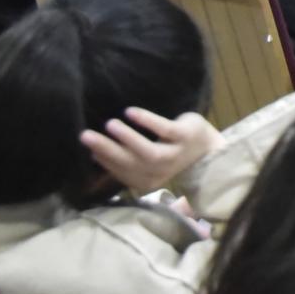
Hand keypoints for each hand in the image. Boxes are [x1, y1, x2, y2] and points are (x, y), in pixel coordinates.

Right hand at [80, 107, 222, 196]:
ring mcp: (174, 155)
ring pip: (148, 152)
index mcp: (148, 181)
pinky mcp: (184, 136)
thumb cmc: (171, 154)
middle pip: (130, 163)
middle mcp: (160, 172)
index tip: (88, 147)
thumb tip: (95, 157)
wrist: (209, 148)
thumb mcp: (149, 164)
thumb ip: (126, 163)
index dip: (104, 161)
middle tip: (85, 136)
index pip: (121, 172)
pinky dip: (147, 121)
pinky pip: (164, 129)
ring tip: (110, 124)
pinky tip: (131, 112)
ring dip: (128, 138)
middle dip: (107, 150)